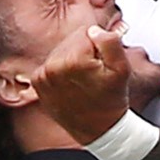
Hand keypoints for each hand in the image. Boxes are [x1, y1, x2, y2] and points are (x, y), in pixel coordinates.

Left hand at [34, 22, 139, 144]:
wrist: (99, 129)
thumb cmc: (110, 101)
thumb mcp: (122, 69)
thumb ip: (110, 42)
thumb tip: (94, 30)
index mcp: (73, 61)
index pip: (87, 31)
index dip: (99, 44)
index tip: (102, 62)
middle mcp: (53, 67)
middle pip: (72, 39)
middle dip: (85, 50)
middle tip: (94, 72)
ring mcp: (43, 76)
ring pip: (62, 50)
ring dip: (73, 59)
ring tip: (83, 79)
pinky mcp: (37, 82)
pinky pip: (52, 62)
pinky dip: (61, 70)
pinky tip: (72, 83)